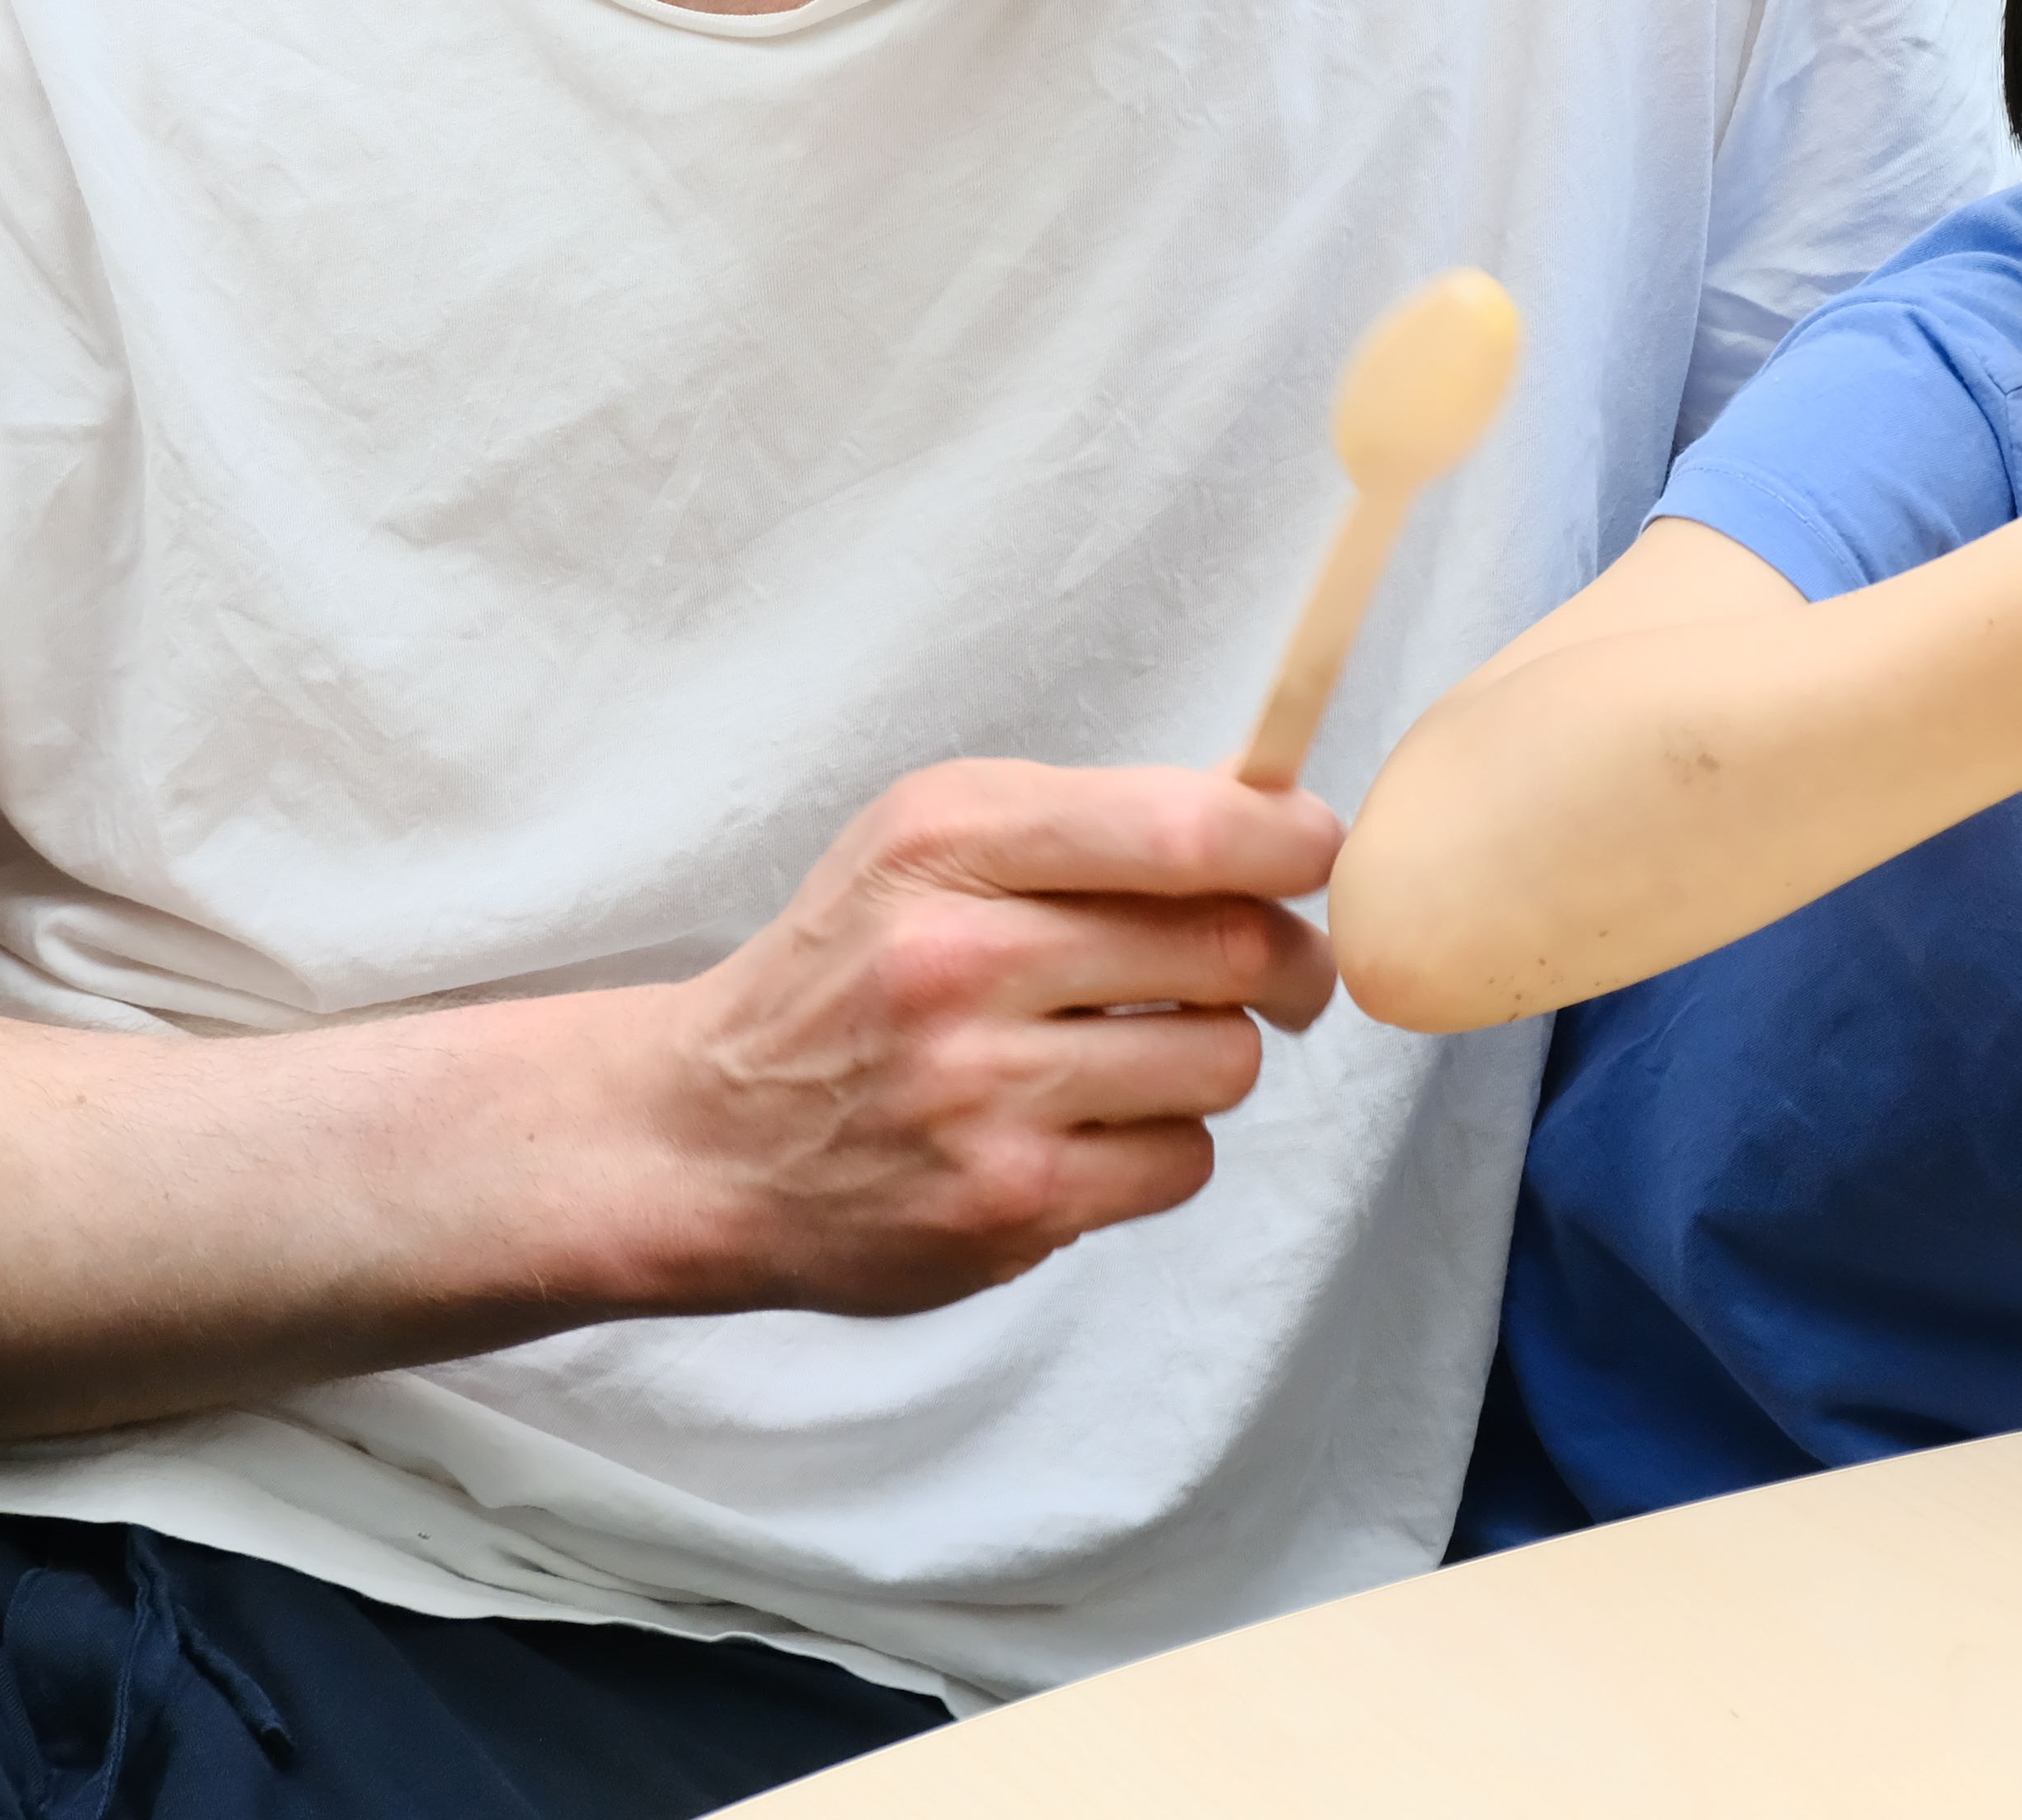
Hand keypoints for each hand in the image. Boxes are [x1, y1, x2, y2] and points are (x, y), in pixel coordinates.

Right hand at [612, 759, 1340, 1319]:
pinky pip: (1183, 1162)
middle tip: (1286, 969)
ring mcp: (981, 1093)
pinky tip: (1090, 1128)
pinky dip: (1164, 1145)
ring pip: (1223, 1060)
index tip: (1317, 853)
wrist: (704, 1137)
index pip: (1185, 829)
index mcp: (948, 839)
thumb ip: (1094, 820)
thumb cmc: (847, 971)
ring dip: (1214, 1056)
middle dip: (1290, 957)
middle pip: (1230, 945)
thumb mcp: (930, 842)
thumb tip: (1276, 816)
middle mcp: (959, 958)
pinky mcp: (1005, 1206)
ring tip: (1145, 1053)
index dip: (1292, 841)